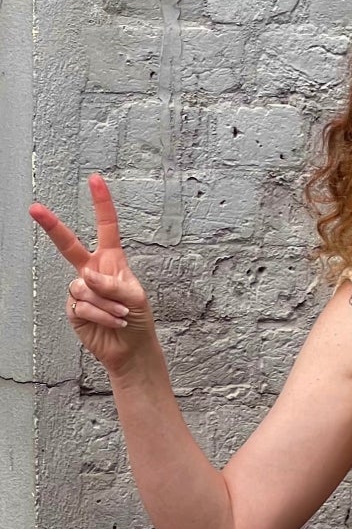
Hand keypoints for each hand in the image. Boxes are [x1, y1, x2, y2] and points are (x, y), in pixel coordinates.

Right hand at [28, 174, 152, 376]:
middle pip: (69, 245)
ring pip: (84, 287)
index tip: (94, 180)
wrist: (130, 348)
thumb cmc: (138, 318)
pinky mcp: (73, 308)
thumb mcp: (135, 296)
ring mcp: (80, 289)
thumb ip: (112, 284)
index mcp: (112, 260)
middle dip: (52, 226)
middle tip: (35, 209)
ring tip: (120, 315)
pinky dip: (101, 315)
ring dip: (106, 304)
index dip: (101, 203)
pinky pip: (82, 306)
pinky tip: (112, 322)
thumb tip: (86, 277)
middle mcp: (92, 270)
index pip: (106, 227)